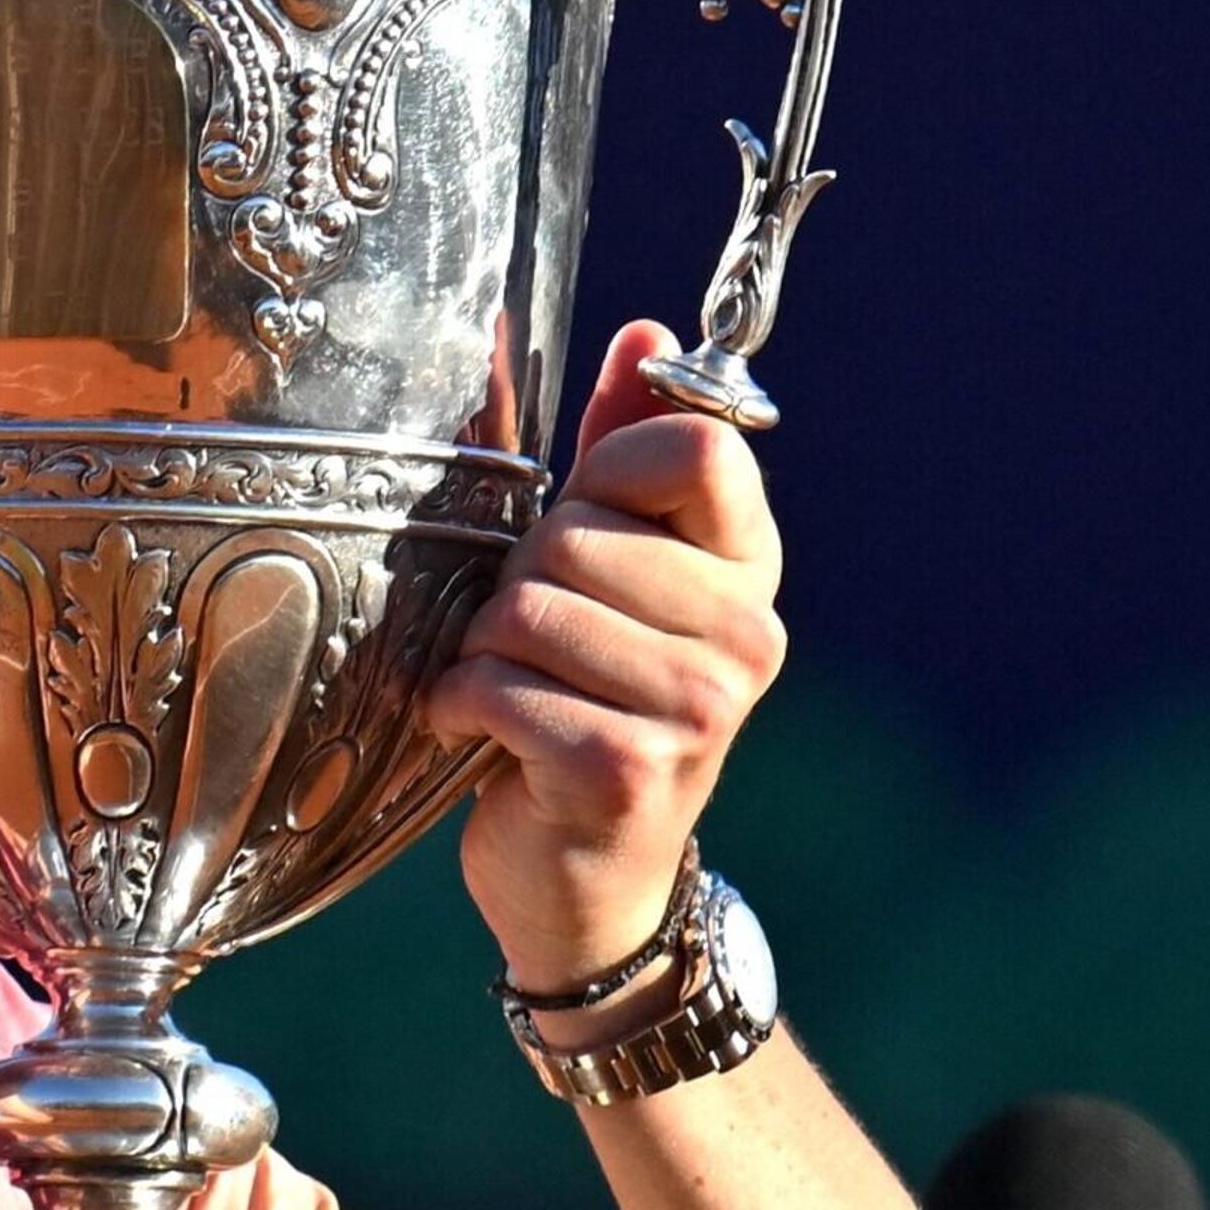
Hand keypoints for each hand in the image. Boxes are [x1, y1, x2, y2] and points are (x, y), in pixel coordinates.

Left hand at [421, 320, 786, 990]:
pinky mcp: (629, 769)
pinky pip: (498, 688)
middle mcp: (747, 636)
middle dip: (515, 586)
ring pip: (527, 611)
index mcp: (748, 570)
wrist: (586, 877)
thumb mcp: (607, 571)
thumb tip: (648, 331)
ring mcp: (699, 708)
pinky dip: (461, 709)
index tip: (579, 528)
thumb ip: (621, 452)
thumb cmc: (584, 703)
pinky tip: (484, 739)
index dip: (603, 473)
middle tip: (530, 647)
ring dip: (481, 653)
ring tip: (507, 693)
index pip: (692, 446)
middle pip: (576, 532)